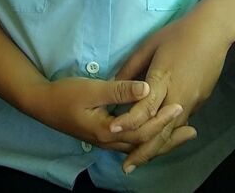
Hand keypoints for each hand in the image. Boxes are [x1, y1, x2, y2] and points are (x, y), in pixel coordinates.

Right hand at [27, 77, 184, 153]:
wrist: (43, 104)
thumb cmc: (66, 94)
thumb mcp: (93, 89)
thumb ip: (119, 90)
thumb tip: (147, 87)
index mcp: (109, 131)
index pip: (142, 130)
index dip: (161, 119)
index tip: (179, 107)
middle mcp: (110, 141)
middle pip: (145, 144)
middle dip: (168, 137)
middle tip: (192, 130)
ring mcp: (107, 140)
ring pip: (139, 146)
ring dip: (161, 140)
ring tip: (182, 135)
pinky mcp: (105, 134)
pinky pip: (132, 142)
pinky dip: (147, 138)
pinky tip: (154, 131)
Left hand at [111, 8, 231, 172]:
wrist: (212, 32)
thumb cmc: (177, 34)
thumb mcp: (150, 45)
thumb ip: (132, 67)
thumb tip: (115, 83)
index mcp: (163, 78)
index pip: (144, 108)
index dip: (128, 122)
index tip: (112, 131)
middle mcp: (179, 95)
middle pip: (160, 130)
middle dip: (143, 151)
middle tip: (126, 167)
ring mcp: (192, 101)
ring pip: (173, 132)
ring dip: (156, 148)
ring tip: (140, 161)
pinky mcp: (200, 102)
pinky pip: (182, 123)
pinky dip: (169, 135)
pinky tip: (159, 143)